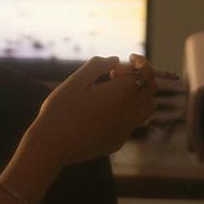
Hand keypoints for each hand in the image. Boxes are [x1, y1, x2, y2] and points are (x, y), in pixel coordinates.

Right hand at [32, 53, 173, 164]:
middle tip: (118, 74)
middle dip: (141, 76)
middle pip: (151, 89)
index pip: (146, 74)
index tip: (129, 58)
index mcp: (120, 94)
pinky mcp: (118, 142)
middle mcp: (129, 113)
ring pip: (148, 108)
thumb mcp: (75, 81)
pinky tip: (103, 111)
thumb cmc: (60, 110)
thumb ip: (98, 66)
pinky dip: (126, 111)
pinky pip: (132, 123)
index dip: (141, 63)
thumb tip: (115, 60)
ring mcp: (125, 130)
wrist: (51, 146)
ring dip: (139, 94)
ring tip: (117, 91)